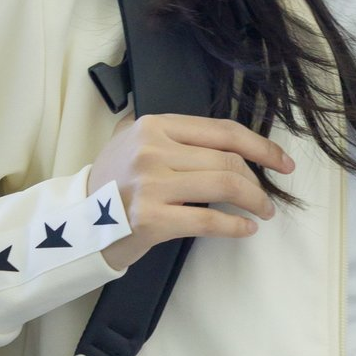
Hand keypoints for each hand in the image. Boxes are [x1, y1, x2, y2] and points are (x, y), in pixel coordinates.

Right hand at [87, 112, 294, 271]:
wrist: (74, 222)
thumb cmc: (113, 183)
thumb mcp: (134, 141)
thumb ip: (175, 134)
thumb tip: (231, 142)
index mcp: (155, 125)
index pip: (223, 131)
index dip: (260, 147)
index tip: (282, 162)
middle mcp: (153, 150)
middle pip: (228, 161)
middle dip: (258, 181)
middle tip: (268, 198)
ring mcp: (152, 185)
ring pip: (225, 187)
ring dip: (254, 201)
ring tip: (262, 212)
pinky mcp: (152, 220)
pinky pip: (208, 222)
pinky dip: (235, 226)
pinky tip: (245, 229)